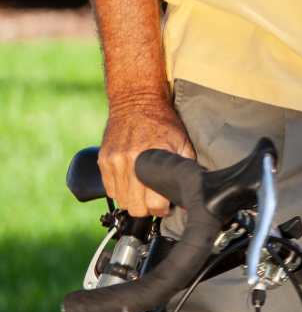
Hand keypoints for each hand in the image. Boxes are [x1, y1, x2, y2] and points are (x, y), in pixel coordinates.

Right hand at [99, 93, 194, 217]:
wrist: (136, 102)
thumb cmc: (163, 123)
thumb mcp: (182, 143)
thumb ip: (186, 169)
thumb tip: (189, 197)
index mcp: (152, 159)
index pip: (153, 203)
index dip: (161, 208)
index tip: (165, 203)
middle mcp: (130, 163)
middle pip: (135, 207)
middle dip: (147, 208)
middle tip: (155, 200)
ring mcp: (114, 162)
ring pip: (121, 201)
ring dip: (133, 200)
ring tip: (143, 190)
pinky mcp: (103, 161)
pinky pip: (110, 190)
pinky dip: (120, 191)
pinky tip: (131, 182)